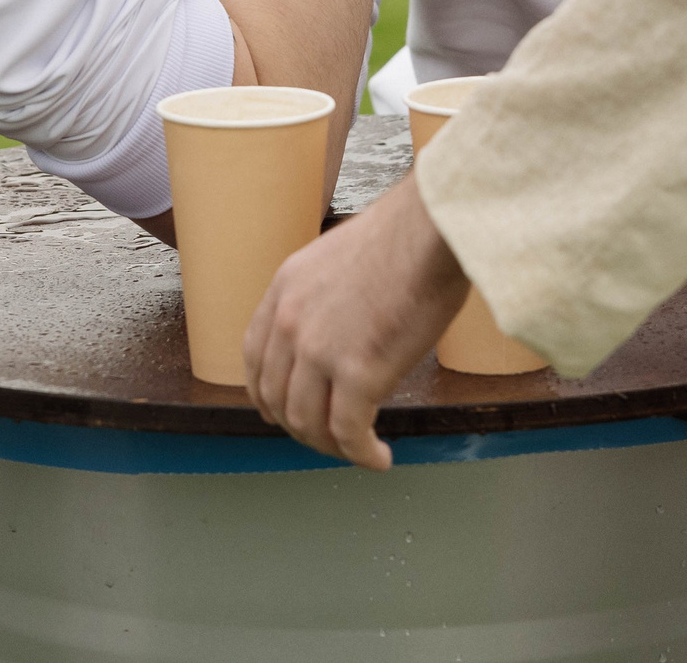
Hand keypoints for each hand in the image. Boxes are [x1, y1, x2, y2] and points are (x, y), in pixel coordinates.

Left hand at [242, 174, 467, 468]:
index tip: (279, 413)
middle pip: (278, 398)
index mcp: (284, 290)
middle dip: (301, 428)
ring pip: (308, 422)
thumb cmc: (406, 236)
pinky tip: (379, 459)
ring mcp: (320, 349)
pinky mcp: (359, 372)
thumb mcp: (337, 258)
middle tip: (329, 438)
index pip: (254, 358)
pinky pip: (349, 432)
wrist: (432, 228)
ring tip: (359, 450)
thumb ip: (323, 297)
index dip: (265, 395)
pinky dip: (362, 455)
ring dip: (332, 446)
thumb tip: (340, 329)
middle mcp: (291, 322)